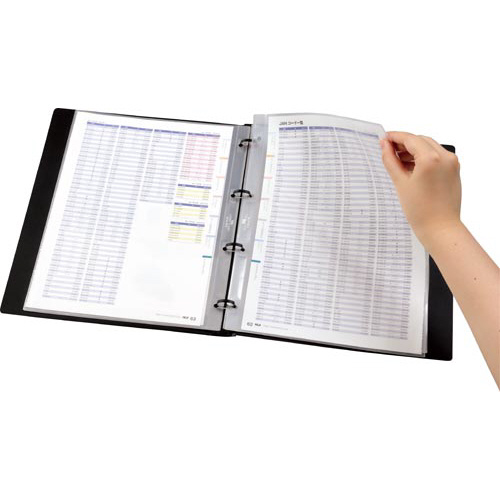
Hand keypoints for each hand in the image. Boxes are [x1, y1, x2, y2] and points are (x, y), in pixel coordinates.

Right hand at [380, 131, 461, 249]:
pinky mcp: (453, 170)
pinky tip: (410, 166)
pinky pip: (437, 156)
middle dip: (404, 143)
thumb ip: (390, 160)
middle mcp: (445, 157)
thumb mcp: (400, 182)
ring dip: (413, 150)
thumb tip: (384, 145)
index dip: (395, 137)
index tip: (384, 138)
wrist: (440, 228)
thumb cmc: (421, 210)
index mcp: (431, 158)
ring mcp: (452, 163)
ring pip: (429, 147)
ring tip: (397, 160)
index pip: (410, 139)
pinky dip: (423, 157)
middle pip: (420, 140)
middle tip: (387, 149)